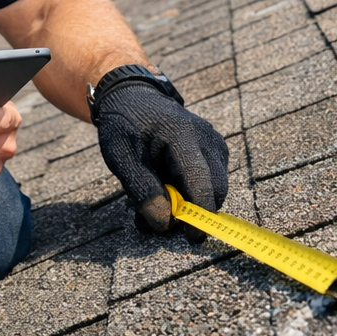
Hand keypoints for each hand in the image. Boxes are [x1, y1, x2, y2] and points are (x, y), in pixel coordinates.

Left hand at [93, 81, 228, 233]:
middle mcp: (206, 138)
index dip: (199, 213)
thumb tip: (164, 223)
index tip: (191, 238)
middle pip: (215, 190)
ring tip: (155, 198)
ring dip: (189, 204)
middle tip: (155, 219)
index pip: (201, 181)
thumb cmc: (124, 125)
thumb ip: (141, 190)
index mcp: (182, 135)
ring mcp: (215, 143)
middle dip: (191, 212)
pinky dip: (191, 193)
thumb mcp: (120, 156)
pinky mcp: (216, 150)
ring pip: (214, 190)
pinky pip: (210, 182)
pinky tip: (166, 186)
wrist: (132, 98)